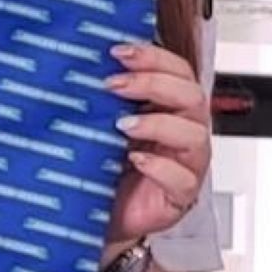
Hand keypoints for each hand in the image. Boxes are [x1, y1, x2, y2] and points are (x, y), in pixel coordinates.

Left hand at [108, 39, 213, 249]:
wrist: (99, 219)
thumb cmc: (105, 170)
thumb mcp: (102, 126)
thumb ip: (103, 100)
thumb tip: (77, 67)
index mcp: (170, 109)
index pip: (179, 72)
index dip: (154, 57)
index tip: (120, 52)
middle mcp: (184, 133)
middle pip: (192, 96)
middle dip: (154, 84)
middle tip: (115, 85)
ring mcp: (186, 164)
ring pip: (195, 135)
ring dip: (159, 123)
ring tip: (124, 125)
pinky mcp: (180, 196)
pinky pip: (184, 179)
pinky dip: (161, 167)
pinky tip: (137, 160)